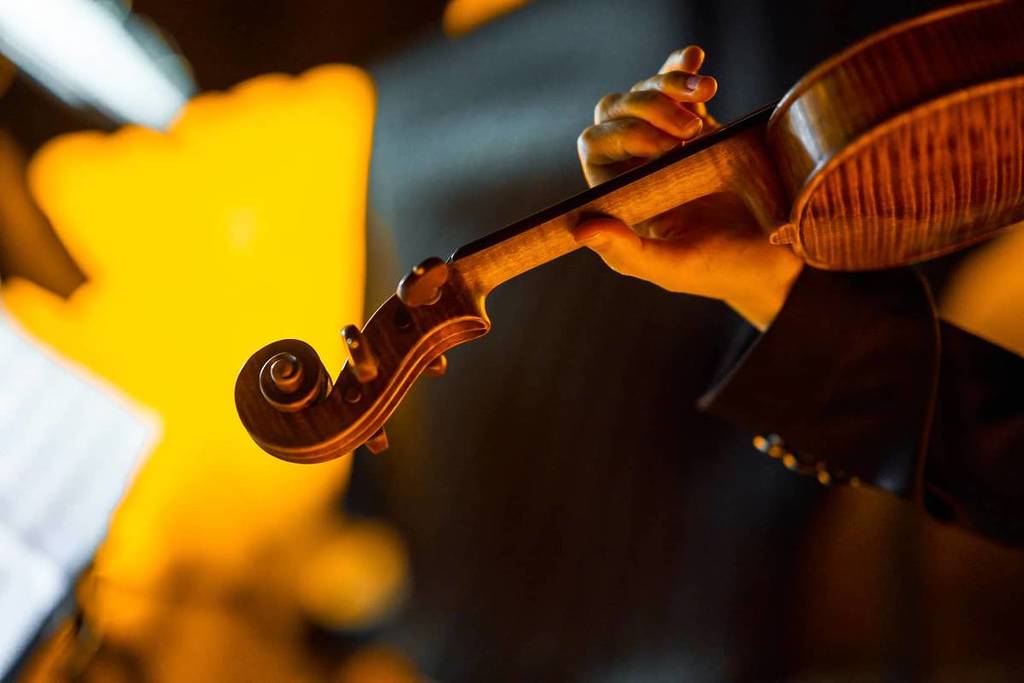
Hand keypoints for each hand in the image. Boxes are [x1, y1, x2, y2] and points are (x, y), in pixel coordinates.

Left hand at [574, 46, 802, 329]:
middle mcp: (630, 164)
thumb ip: (625, 252)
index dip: (626, 135)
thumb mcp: (671, 267)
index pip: (597, 145)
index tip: (669, 149)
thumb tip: (582, 230)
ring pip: (645, 93)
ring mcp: (662, 140)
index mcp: (614, 194)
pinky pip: (678, 86)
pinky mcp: (695, 124)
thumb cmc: (719, 268)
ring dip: (670, 84)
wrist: (776, 253)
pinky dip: (682, 69)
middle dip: (650, 107)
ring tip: (706, 91)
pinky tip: (696, 59)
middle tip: (692, 131)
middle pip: (616, 111)